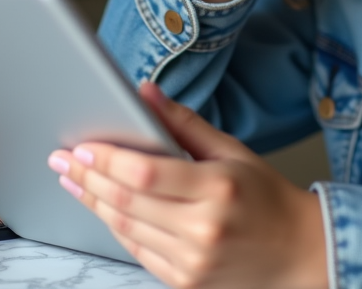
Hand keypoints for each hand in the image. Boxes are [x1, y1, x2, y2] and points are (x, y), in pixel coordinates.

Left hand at [47, 82, 327, 288]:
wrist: (299, 254)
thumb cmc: (267, 199)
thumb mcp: (233, 152)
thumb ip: (185, 124)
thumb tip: (145, 92)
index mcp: (218, 189)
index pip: (146, 172)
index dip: (106, 159)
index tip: (81, 146)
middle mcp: (203, 228)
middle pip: (127, 201)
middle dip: (87, 178)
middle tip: (62, 160)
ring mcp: (192, 261)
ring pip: (125, 228)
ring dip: (94, 202)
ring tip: (74, 181)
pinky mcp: (185, 281)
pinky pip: (137, 251)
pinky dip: (115, 227)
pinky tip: (102, 208)